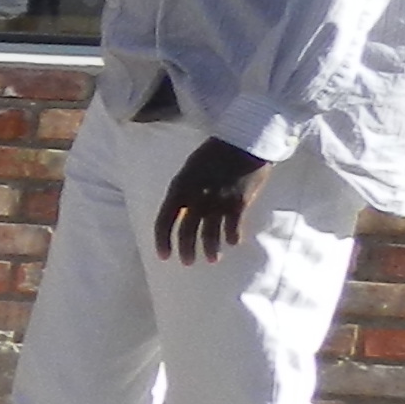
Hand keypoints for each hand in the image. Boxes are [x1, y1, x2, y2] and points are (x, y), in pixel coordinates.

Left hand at [152, 136, 270, 264]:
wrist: (243, 140)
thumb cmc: (213, 153)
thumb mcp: (189, 170)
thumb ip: (183, 193)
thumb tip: (181, 214)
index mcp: (179, 187)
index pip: (163, 220)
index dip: (162, 240)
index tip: (163, 256)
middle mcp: (196, 197)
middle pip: (186, 230)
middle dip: (185, 249)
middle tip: (186, 262)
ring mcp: (218, 200)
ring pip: (210, 232)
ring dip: (209, 249)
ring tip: (210, 260)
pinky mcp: (239, 201)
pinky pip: (233, 225)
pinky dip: (232, 236)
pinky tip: (232, 243)